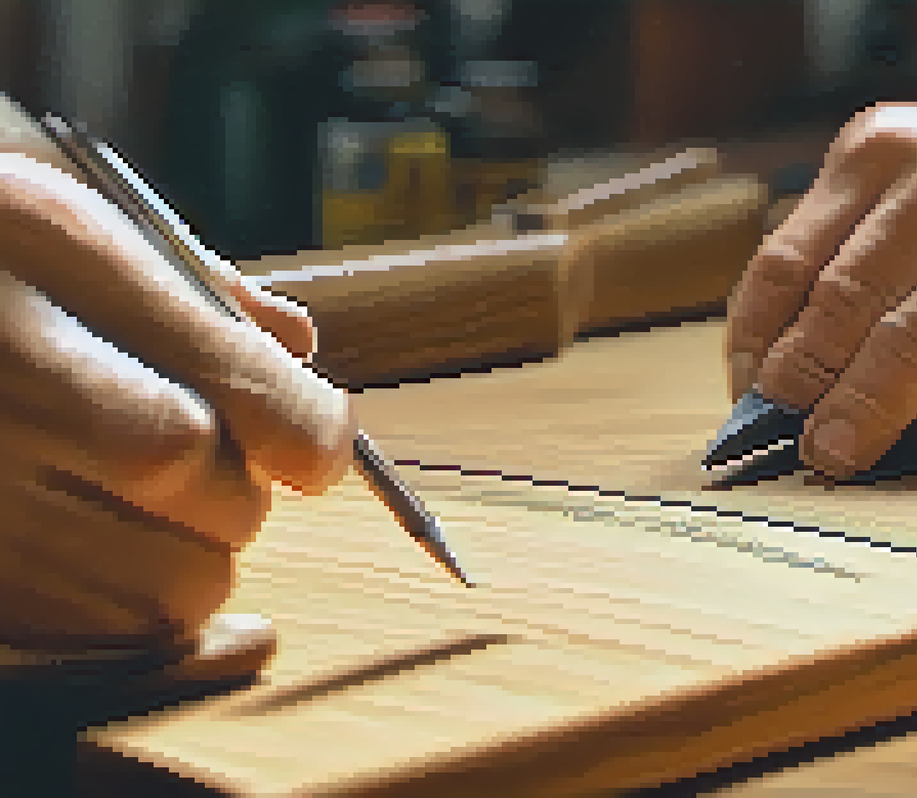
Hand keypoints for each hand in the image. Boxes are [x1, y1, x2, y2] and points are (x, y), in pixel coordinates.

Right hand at [0, 149, 353, 657]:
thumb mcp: (54, 210)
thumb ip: (186, 283)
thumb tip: (297, 347)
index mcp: (37, 250)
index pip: (244, 388)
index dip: (309, 430)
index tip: (316, 444)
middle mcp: (0, 374)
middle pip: (215, 499)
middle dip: (240, 493)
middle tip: (204, 466)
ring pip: (166, 589)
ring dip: (188, 559)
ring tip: (134, 507)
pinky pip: (85, 639)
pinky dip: (118, 612)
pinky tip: (85, 547)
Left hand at [726, 103, 916, 478]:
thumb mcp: (883, 187)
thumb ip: (814, 263)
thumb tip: (759, 388)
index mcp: (900, 149)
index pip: (802, 271)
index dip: (769, 355)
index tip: (760, 409)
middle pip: (885, 334)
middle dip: (839, 412)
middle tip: (818, 455)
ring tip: (906, 438)